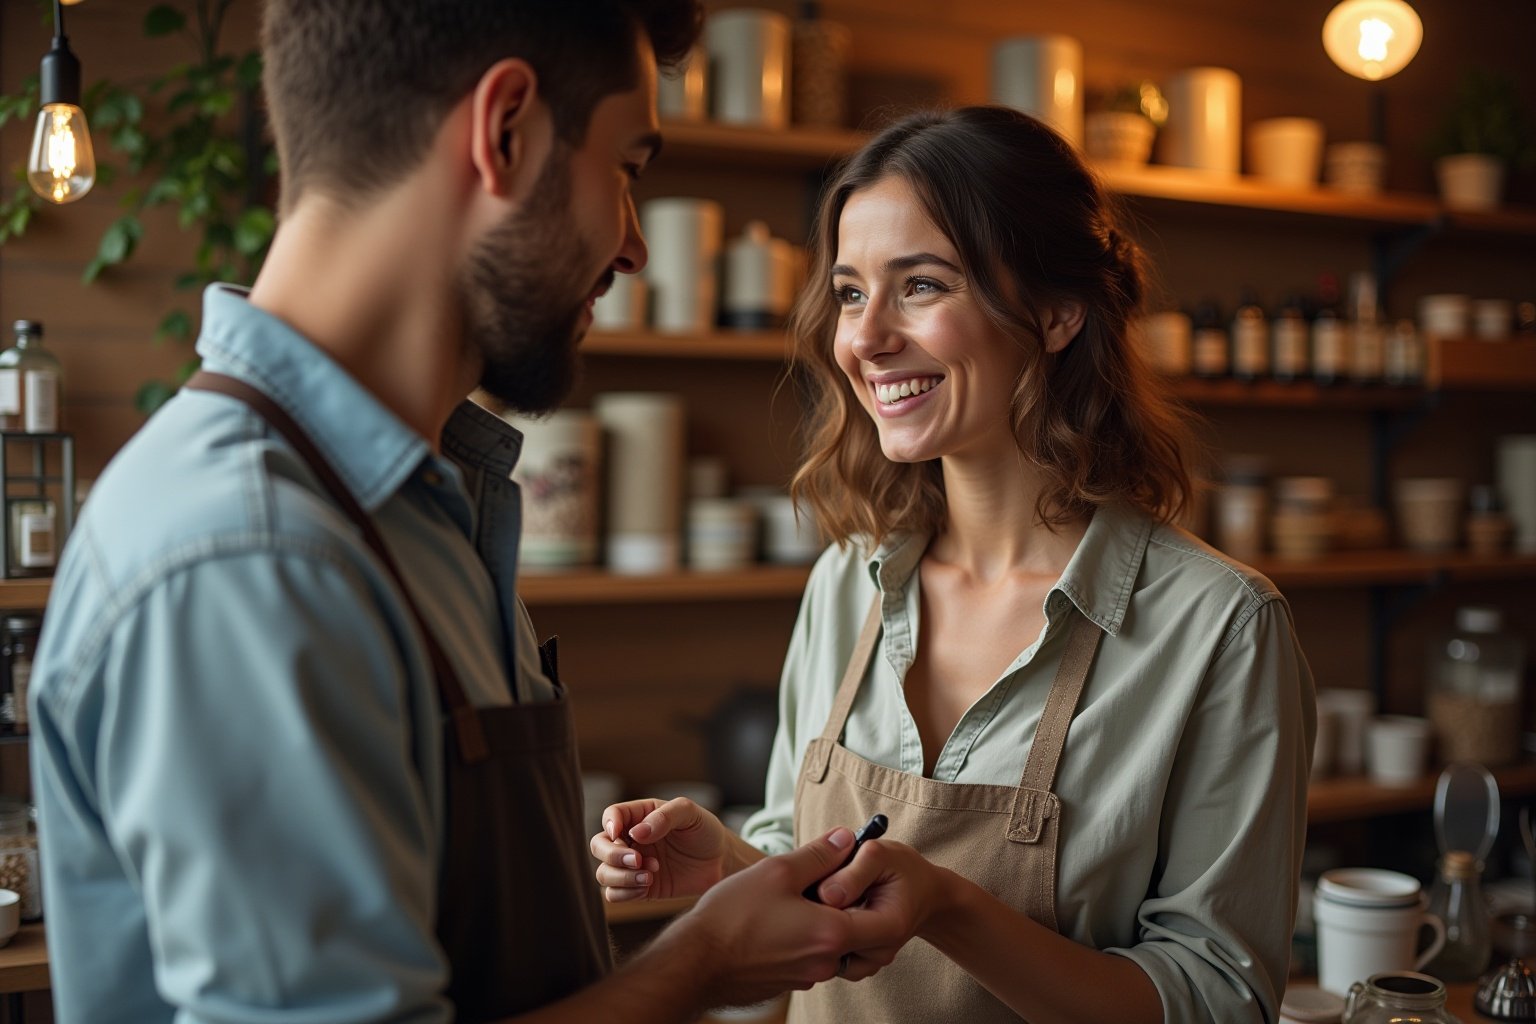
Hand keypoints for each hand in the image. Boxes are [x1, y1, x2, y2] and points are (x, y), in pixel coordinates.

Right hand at [590, 797, 731, 901]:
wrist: (721, 862)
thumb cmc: (705, 831)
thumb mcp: (690, 813)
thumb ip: (665, 817)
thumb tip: (637, 833)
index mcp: (639, 816)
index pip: (611, 815)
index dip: (610, 824)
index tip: (619, 835)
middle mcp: (630, 840)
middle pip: (599, 846)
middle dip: (612, 855)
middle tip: (638, 860)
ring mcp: (633, 866)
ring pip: (604, 873)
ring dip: (621, 877)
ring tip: (650, 876)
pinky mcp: (639, 888)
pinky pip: (615, 895)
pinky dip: (625, 893)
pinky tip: (647, 886)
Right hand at [679, 827, 874, 1006]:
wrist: (693, 962)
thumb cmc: (732, 916)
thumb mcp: (778, 871)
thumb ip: (819, 855)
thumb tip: (847, 838)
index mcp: (832, 935)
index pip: (882, 920)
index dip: (873, 892)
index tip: (858, 871)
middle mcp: (825, 963)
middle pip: (858, 933)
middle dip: (848, 904)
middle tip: (824, 879)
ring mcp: (805, 977)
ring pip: (831, 944)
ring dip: (822, 920)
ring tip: (794, 895)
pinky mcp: (786, 982)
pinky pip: (808, 956)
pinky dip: (802, 936)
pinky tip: (776, 918)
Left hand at [808, 838, 953, 979]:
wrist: (920, 894)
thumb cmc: (901, 870)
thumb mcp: (882, 856)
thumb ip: (855, 872)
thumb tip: (824, 894)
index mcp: (889, 927)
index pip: (839, 925)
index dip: (820, 902)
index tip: (818, 879)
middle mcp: (879, 954)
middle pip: (825, 941)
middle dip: (814, 914)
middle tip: (819, 885)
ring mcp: (867, 964)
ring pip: (822, 951)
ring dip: (816, 925)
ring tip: (828, 899)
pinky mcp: (855, 967)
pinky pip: (824, 955)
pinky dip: (820, 935)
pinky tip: (827, 915)